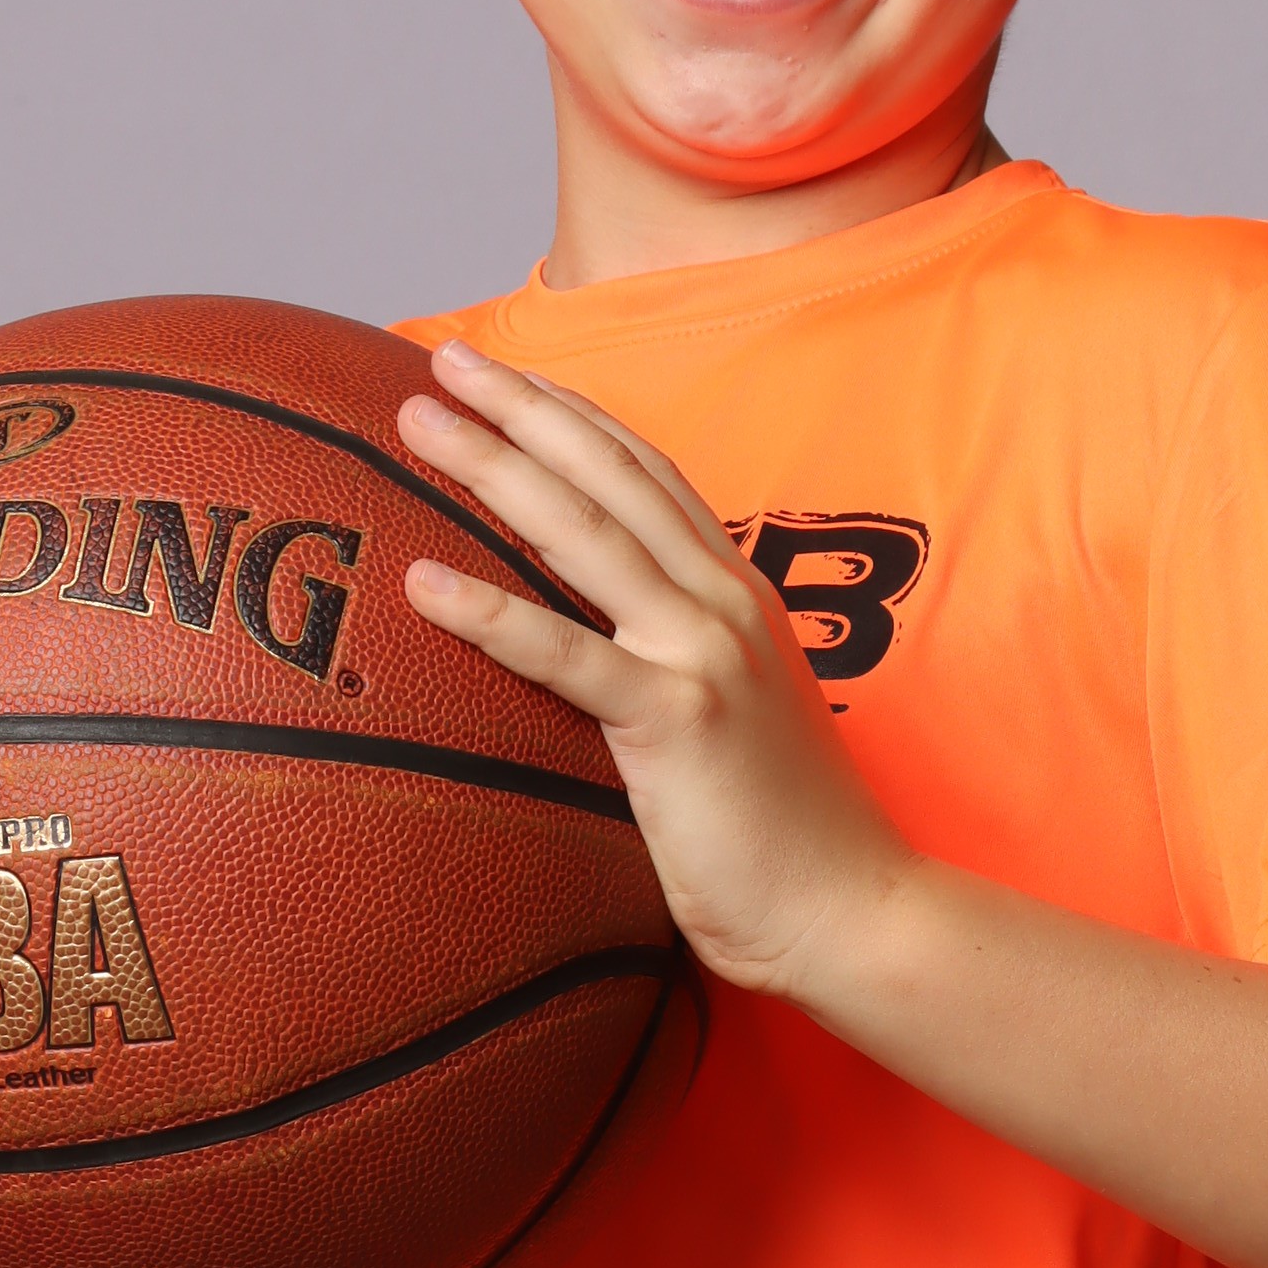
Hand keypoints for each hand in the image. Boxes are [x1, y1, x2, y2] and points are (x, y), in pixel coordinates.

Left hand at [397, 343, 913, 996]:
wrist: (850, 909)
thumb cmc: (782, 831)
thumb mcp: (731, 714)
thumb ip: (674, 661)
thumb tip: (594, 650)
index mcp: (736, 593)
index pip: (643, 471)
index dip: (569, 412)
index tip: (502, 372)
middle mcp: (722, 600)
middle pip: (605, 474)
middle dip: (518, 406)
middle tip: (440, 358)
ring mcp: (702, 652)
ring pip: (581, 533)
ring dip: (492, 466)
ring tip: (417, 422)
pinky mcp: (676, 720)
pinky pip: (566, 654)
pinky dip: (491, 611)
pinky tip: (423, 582)